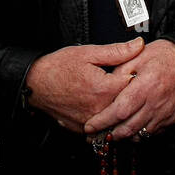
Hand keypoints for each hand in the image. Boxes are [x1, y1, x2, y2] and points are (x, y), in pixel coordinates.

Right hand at [25, 38, 144, 133]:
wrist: (35, 84)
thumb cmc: (59, 67)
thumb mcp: (88, 53)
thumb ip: (117, 51)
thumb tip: (138, 45)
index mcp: (103, 88)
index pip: (135, 84)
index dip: (137, 75)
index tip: (136, 70)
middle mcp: (99, 108)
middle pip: (128, 103)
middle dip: (131, 93)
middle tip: (126, 82)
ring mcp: (91, 121)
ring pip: (116, 117)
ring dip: (119, 107)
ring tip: (116, 95)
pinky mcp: (83, 129)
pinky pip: (103, 126)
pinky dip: (107, 117)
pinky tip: (104, 106)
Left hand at [83, 39, 174, 137]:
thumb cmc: (166, 56)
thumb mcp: (139, 55)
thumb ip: (121, 70)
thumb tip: (107, 83)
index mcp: (144, 87)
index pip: (119, 111)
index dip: (102, 121)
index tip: (89, 126)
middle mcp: (154, 104)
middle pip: (128, 128)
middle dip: (110, 135)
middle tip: (97, 135)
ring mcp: (165, 114)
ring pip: (140, 134)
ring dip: (124, 137)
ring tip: (112, 134)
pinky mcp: (173, 119)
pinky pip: (154, 133)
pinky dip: (141, 134)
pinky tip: (133, 130)